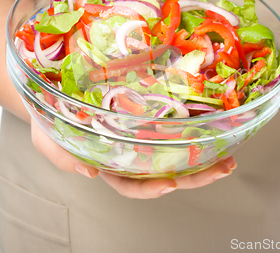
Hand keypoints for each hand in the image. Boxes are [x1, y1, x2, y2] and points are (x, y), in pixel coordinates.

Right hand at [31, 119, 235, 198]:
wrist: (55, 90)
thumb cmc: (51, 120)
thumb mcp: (49, 139)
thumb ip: (65, 158)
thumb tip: (91, 173)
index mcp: (110, 165)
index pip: (133, 185)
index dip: (151, 189)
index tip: (171, 184)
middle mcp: (132, 154)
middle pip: (167, 171)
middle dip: (197, 175)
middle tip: (224, 168)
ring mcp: (143, 135)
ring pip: (176, 150)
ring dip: (205, 153)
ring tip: (229, 152)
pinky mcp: (149, 115)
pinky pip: (173, 123)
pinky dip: (194, 126)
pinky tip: (214, 124)